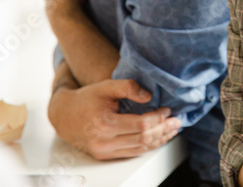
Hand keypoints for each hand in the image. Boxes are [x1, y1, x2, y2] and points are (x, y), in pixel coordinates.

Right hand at [48, 78, 181, 159]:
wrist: (65, 115)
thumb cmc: (86, 98)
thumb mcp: (106, 86)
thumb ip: (128, 87)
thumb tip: (149, 95)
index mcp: (105, 124)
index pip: (140, 125)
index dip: (157, 118)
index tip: (167, 110)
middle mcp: (105, 141)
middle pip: (143, 139)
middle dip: (163, 130)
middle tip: (177, 122)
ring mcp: (105, 151)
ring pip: (139, 149)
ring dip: (159, 140)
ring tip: (172, 131)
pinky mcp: (106, 155)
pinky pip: (132, 153)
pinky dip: (148, 146)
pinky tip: (158, 139)